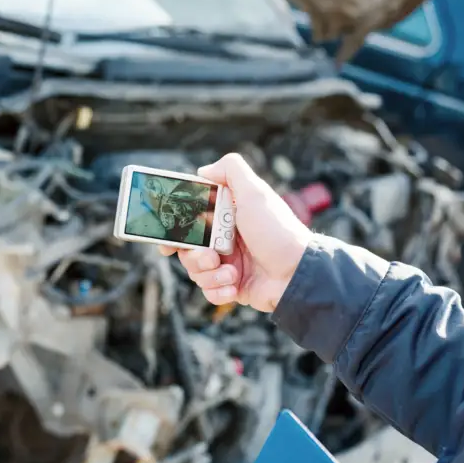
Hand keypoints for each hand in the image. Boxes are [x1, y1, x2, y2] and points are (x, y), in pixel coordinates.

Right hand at [160, 153, 313, 311]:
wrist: (297, 274)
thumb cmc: (278, 231)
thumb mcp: (255, 192)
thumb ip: (231, 170)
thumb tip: (203, 170)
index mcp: (226, 217)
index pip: (190, 220)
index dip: (175, 229)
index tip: (166, 239)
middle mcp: (224, 239)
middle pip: (187, 249)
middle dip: (194, 256)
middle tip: (210, 256)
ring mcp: (228, 264)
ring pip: (195, 272)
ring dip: (209, 274)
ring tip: (231, 273)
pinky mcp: (232, 286)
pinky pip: (209, 292)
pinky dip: (218, 290)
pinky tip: (234, 286)